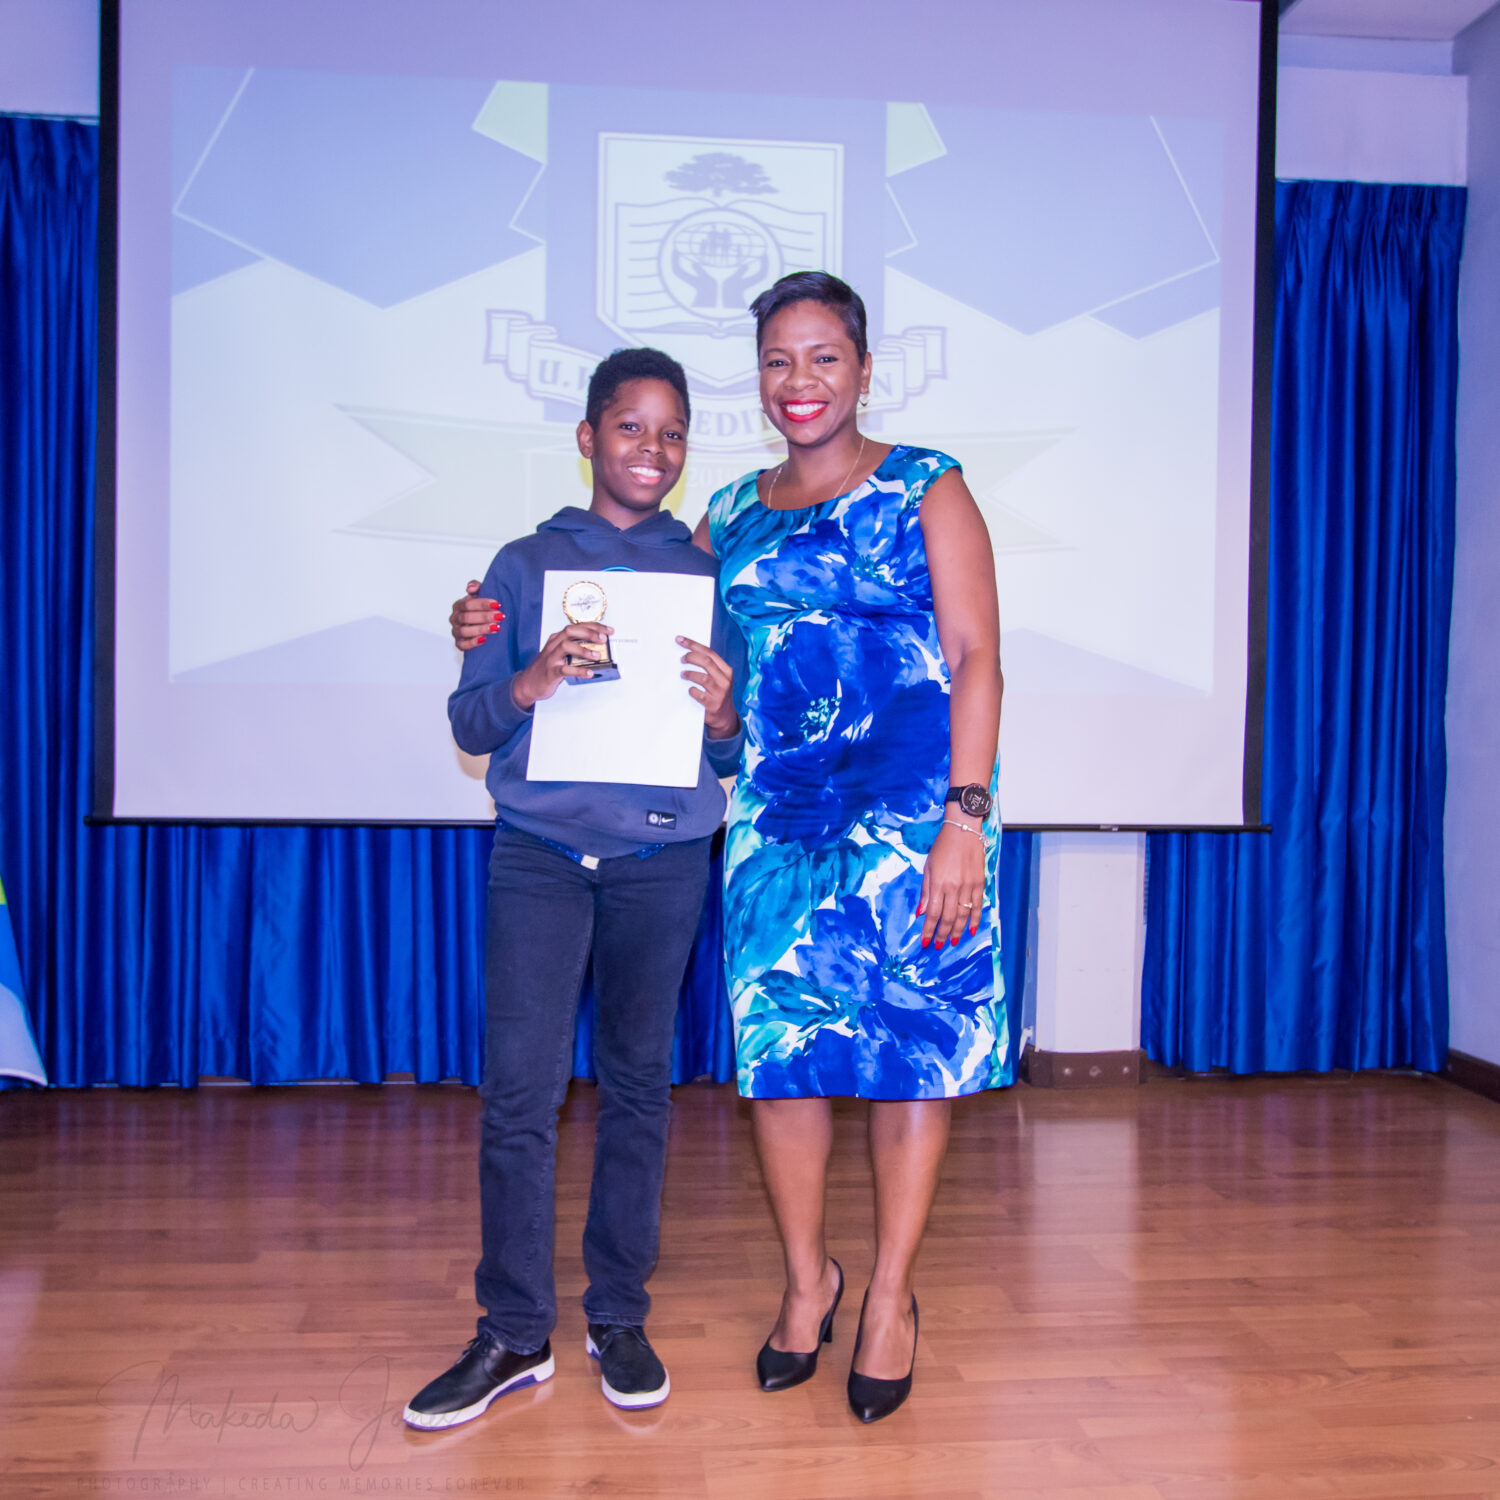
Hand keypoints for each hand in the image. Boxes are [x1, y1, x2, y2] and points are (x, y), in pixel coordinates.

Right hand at [451, 579, 503, 649]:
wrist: (484, 623)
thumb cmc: (482, 608)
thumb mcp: (481, 595)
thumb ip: (476, 587)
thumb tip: (470, 588)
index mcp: (459, 605)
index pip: (468, 604)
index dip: (482, 604)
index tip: (497, 605)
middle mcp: (455, 618)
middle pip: (466, 617)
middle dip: (484, 617)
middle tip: (499, 616)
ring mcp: (456, 631)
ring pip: (464, 631)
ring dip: (481, 629)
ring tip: (496, 627)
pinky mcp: (459, 643)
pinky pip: (462, 645)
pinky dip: (472, 643)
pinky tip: (483, 639)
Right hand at [512, 622, 613, 707]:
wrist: (529, 683)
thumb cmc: (548, 668)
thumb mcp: (562, 655)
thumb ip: (577, 650)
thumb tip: (599, 650)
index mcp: (557, 639)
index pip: (577, 627)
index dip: (594, 627)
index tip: (608, 630)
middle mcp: (554, 645)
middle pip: (570, 631)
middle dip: (589, 633)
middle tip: (603, 639)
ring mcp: (551, 658)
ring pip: (566, 646)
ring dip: (584, 650)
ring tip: (597, 656)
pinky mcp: (550, 672)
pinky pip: (565, 669)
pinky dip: (578, 671)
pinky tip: (589, 673)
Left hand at [677, 636, 737, 738]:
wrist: (724, 717)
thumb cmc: (716, 693)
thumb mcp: (718, 678)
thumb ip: (708, 666)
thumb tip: (687, 651)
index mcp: (727, 670)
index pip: (709, 652)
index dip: (693, 645)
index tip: (680, 640)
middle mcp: (725, 681)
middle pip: (706, 662)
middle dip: (690, 657)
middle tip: (681, 659)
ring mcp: (719, 693)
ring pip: (702, 677)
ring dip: (689, 674)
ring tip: (682, 674)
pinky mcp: (712, 705)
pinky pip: (698, 693)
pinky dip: (691, 690)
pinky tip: (689, 689)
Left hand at [918, 820, 985, 948]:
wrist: (964, 831)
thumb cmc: (943, 846)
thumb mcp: (928, 867)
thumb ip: (925, 890)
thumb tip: (921, 912)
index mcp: (939, 883)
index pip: (932, 913)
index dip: (929, 930)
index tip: (925, 942)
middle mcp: (954, 887)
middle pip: (947, 918)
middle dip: (941, 934)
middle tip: (938, 946)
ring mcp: (969, 886)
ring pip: (963, 916)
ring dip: (956, 931)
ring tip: (951, 941)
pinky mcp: (980, 883)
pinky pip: (977, 906)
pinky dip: (974, 920)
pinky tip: (970, 930)